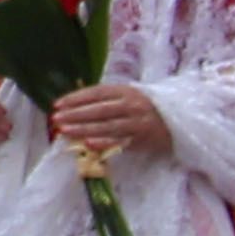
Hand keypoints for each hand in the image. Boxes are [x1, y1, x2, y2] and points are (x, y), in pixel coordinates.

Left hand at [48, 81, 169, 160]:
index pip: (97, 93)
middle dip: (75, 114)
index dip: (76, 98)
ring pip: (106, 127)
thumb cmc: (146, 106)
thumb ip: (106, 98)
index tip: (58, 104)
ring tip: (65, 131)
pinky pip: (120, 142)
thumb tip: (74, 103)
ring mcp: (137, 123)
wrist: (178, 121)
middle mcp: (131, 105)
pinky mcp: (141, 140)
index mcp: (126, 91)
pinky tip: (88, 144)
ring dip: (84, 129)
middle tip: (56, 119)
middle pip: (99, 110)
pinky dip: (104, 143)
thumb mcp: (128, 95)